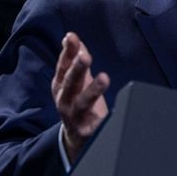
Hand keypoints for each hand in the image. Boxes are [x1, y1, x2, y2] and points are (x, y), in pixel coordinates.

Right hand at [52, 32, 109, 163]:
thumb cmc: (77, 102)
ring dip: (92, 90)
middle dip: (77, 69)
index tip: (72, 38)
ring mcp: (75, 117)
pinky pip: (98, 124)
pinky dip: (105, 117)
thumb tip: (71, 37)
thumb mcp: (75, 81)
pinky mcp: (88, 131)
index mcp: (61, 86)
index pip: (63, 66)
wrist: (76, 138)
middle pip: (70, 84)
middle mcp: (64, 101)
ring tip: (104, 78)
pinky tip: (115, 109)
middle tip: (86, 56)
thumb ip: (74, 60)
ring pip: (82, 103)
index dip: (67, 52)